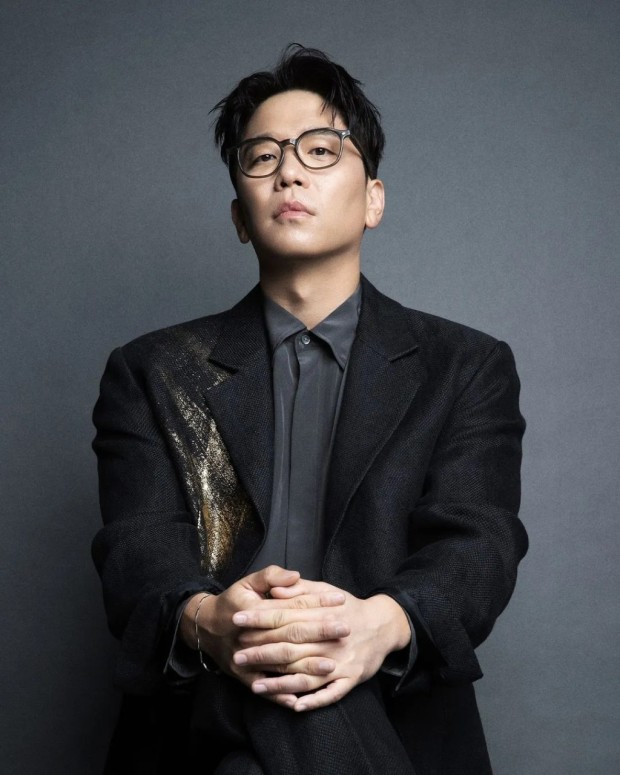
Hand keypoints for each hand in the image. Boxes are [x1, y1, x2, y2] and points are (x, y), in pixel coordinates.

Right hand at [180, 566, 344, 707]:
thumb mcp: (247, 582)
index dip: (317, 602)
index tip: (340, 599)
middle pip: (290, 634)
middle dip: (320, 632)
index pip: (292, 605)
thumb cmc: (232, 602)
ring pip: (281, 664)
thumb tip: (295, 576)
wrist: (204, 628)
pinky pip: (265, 689)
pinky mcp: (244, 677)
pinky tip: (302, 698)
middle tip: (345, 629)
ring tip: (332, 665)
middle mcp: (251, 636)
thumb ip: (271, 576)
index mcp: (254, 610)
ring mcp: (247, 659)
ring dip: (306, 666)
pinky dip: (282, 695)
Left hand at [231, 578, 410, 711]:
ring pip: (306, 675)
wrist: (384, 624)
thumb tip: (273, 590)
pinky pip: (330, 693)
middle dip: (261, 652)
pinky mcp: (351, 679)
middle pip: (290, 647)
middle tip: (238, 656)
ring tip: (255, 685)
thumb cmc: (349, 606)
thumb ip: (299, 590)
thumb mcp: (326, 590)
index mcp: (321, 614)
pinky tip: (294, 705)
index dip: (259, 618)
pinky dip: (312, 700)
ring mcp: (340, 662)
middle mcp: (329, 639)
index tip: (238, 620)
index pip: (284, 616)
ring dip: (279, 682)